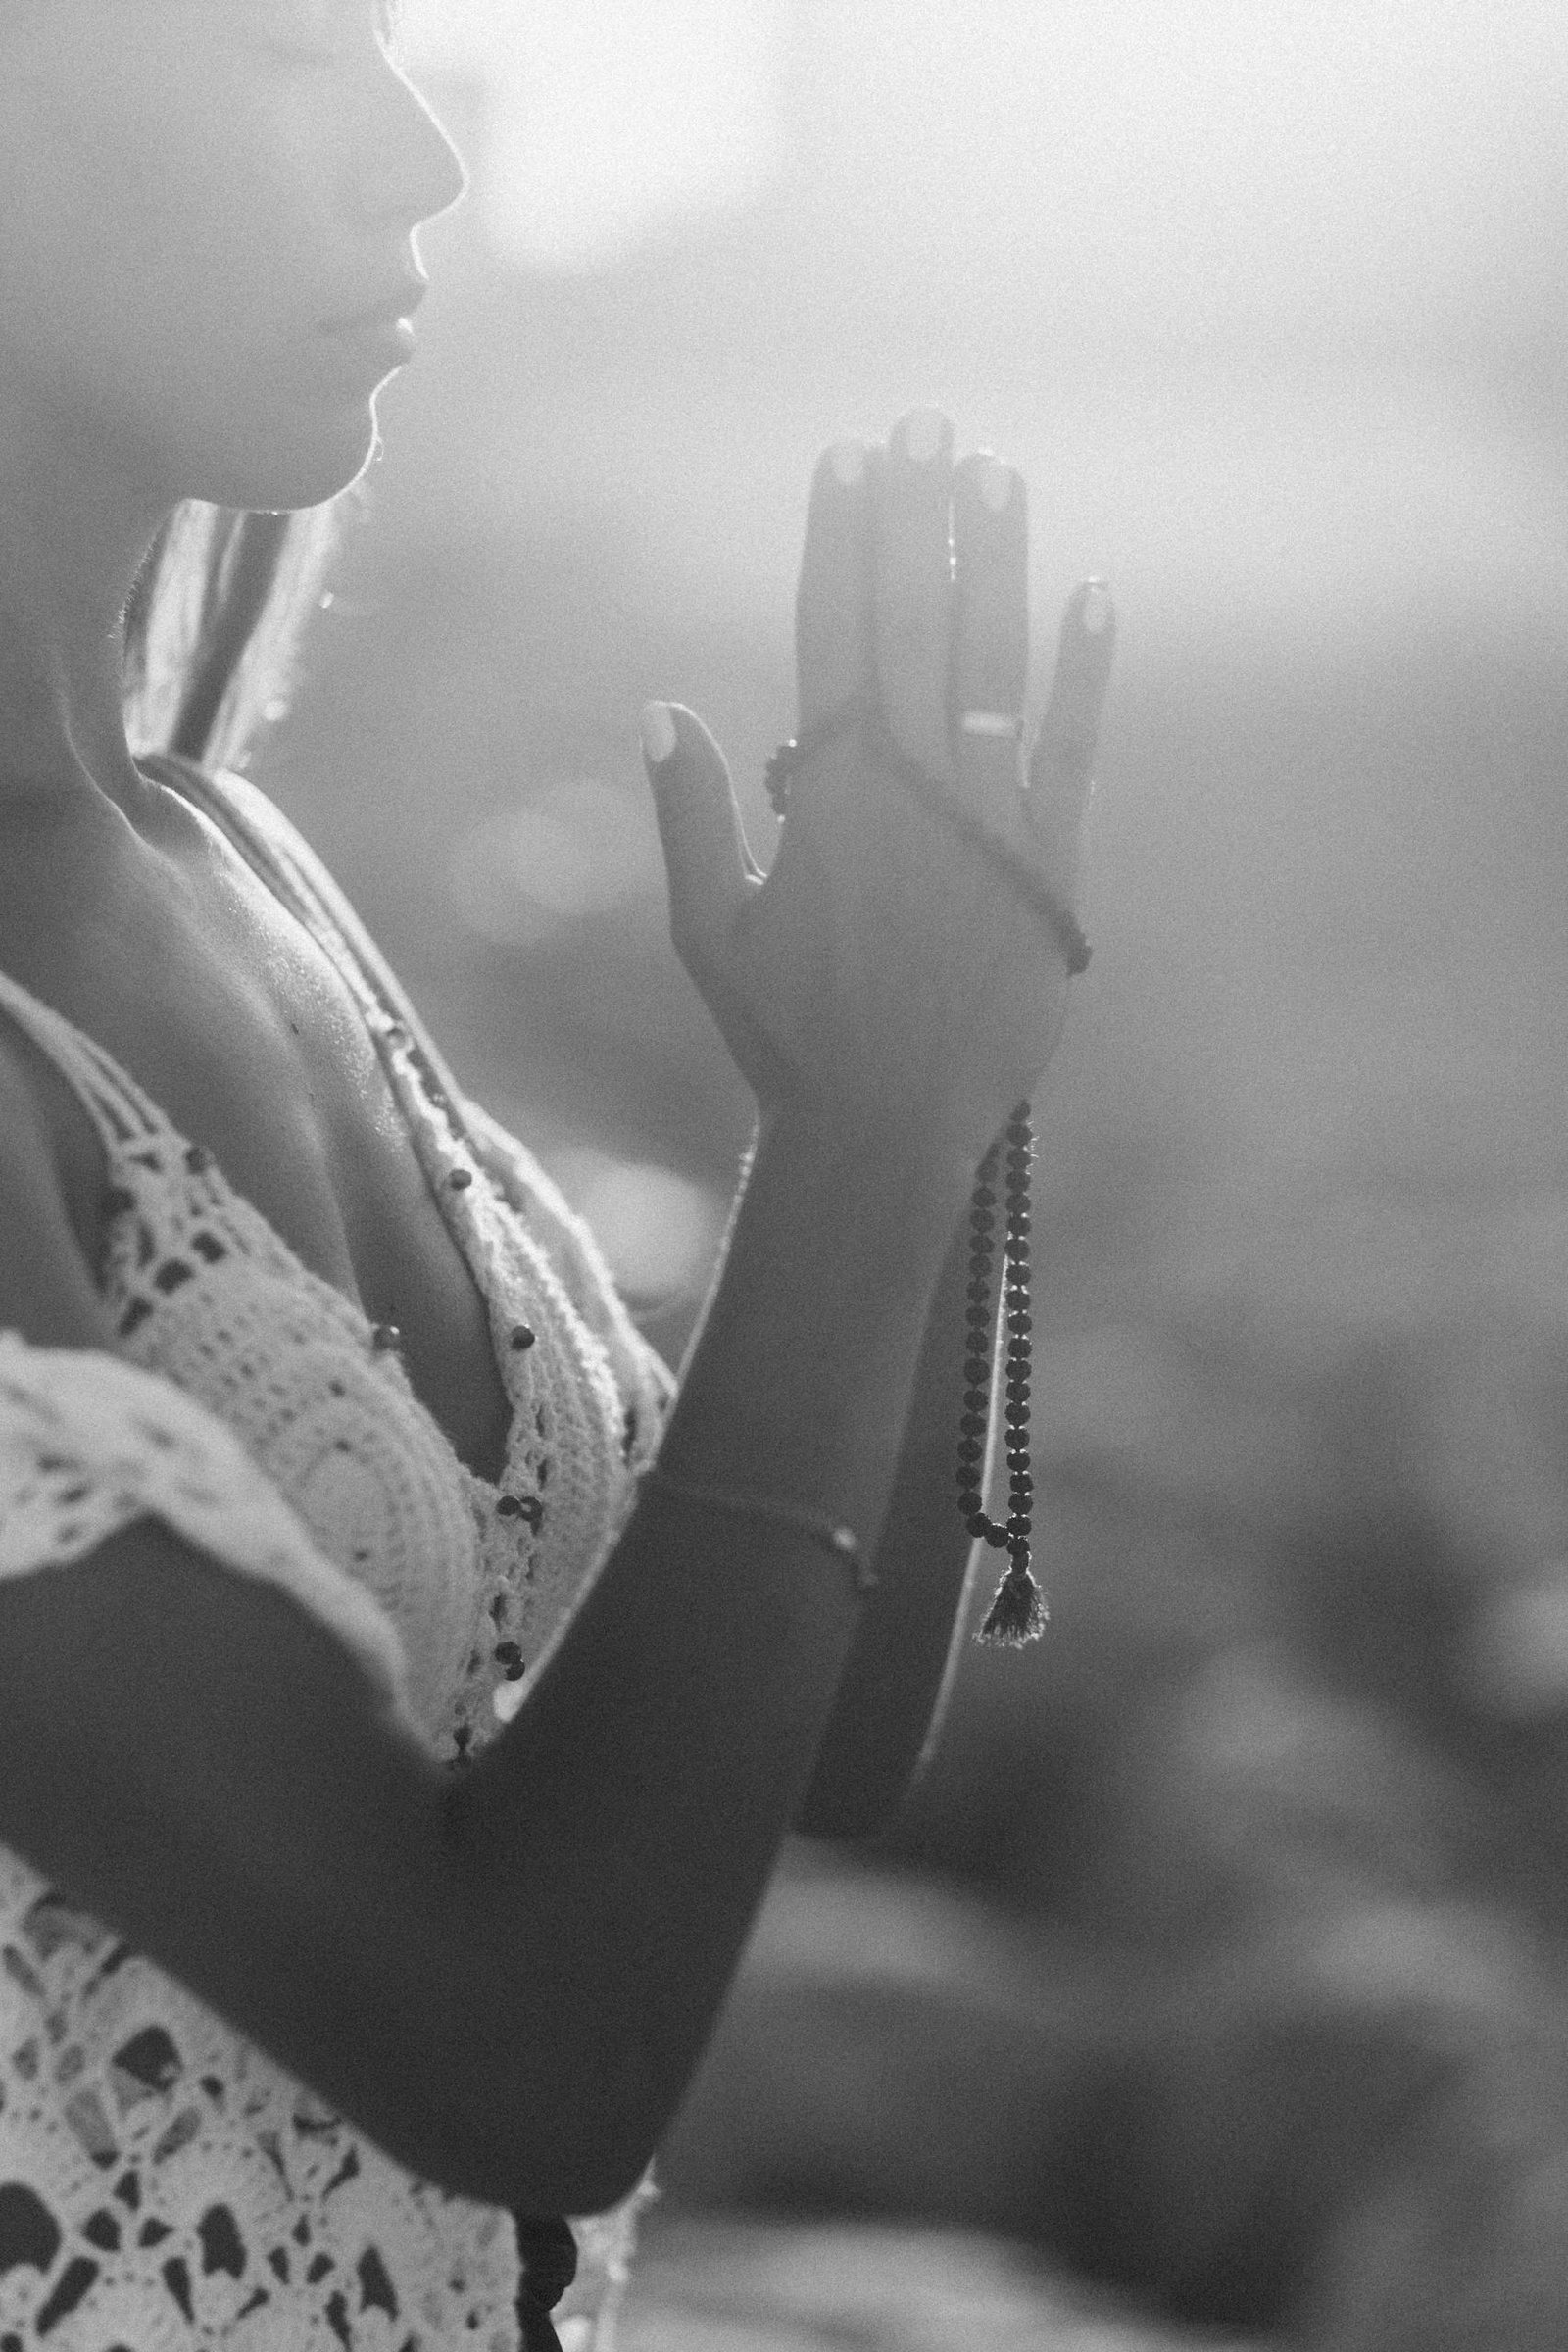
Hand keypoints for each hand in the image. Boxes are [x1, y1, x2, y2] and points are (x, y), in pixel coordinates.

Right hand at [642, 407, 1113, 1167]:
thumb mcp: (712, 932)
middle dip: (917, 519)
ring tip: (997, 471)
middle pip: (912, 626)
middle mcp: (912, 794)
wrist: (890, 1126)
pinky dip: (1083, 675)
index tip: (847, 457)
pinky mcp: (1051, 869)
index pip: (831, 638)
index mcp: (827, 800)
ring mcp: (988, 825)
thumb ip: (691, 816)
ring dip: (995, 564)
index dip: (840, 541)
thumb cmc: (787, 1035)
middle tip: (927, 421)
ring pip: (990, 666)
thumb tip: (659, 707)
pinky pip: (1071, 752)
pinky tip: (1092, 593)